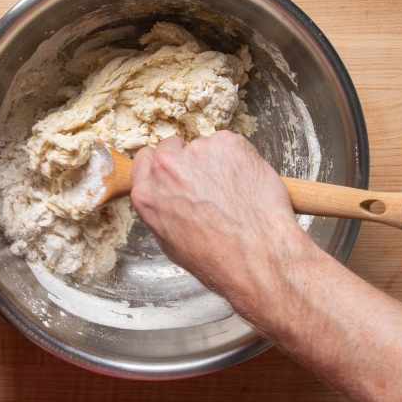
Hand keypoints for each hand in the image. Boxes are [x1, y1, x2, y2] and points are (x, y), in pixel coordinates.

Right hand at [130, 131, 317, 330]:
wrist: (256, 253)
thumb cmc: (217, 258)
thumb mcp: (171, 242)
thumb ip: (163, 209)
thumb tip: (170, 198)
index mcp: (148, 193)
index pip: (146, 160)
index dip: (163, 165)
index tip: (175, 170)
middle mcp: (167, 167)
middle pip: (173, 147)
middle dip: (188, 160)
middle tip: (209, 181)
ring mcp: (198, 151)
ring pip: (206, 146)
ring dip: (217, 161)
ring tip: (234, 190)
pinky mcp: (228, 143)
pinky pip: (231, 145)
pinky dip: (240, 158)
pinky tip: (246, 183)